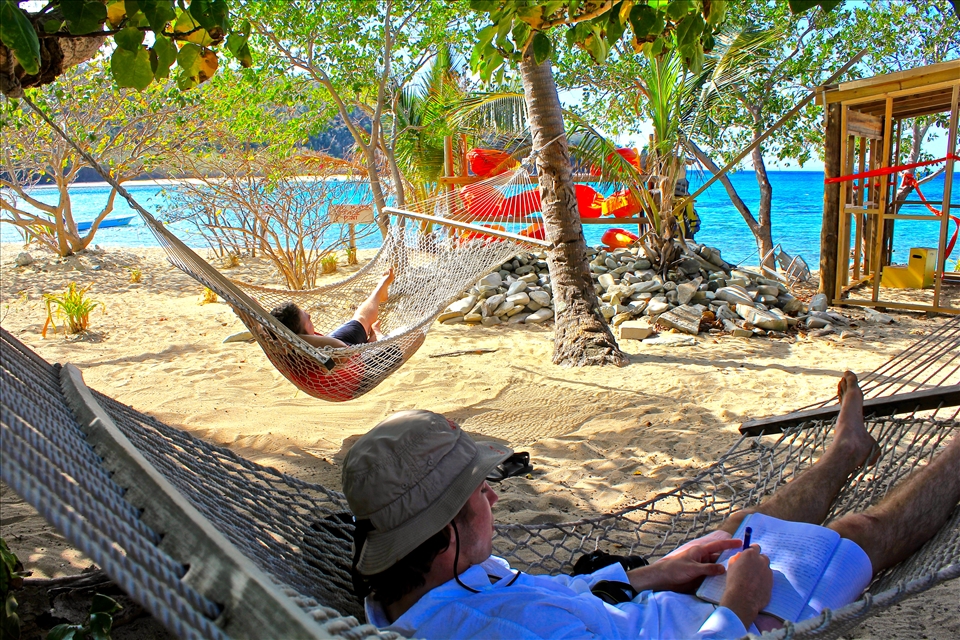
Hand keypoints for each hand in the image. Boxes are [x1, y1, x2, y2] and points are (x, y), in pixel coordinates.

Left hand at [627, 538, 741, 593]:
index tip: (741, 542)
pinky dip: (718, 579)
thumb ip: (708, 569)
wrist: (663, 579)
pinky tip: (726, 583)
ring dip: (725, 571)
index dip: (729, 544)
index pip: (717, 546)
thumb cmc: (675, 569)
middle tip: (744, 563)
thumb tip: (723, 569)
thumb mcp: (692, 568)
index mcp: (700, 551)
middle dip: (730, 559)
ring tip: (738, 574)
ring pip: (716, 568)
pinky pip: (712, 577)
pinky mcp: (699, 577)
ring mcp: (701, 568)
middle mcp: (702, 558)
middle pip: (719, 558)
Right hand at [720, 545, 771, 628]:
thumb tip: (741, 556)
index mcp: (751, 554)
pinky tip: (756, 587)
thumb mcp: (731, 566)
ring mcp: (769, 572)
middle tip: (751, 569)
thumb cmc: (734, 581)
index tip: (749, 556)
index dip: (752, 551)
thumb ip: (737, 558)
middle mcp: (762, 561)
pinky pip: (768, 579)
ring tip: (753, 580)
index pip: (755, 547)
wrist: (742, 599)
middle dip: (758, 561)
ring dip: (761, 571)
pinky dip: (764, 581)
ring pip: (766, 569)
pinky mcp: (772, 583)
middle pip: (763, 557)